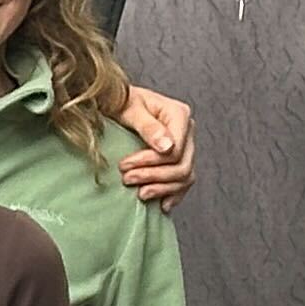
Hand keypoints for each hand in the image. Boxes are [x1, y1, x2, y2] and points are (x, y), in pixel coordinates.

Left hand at [120, 85, 197, 208]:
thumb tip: (167, 147)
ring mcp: (185, 146)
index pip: (175, 149)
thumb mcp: (130, 109)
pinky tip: (161, 204)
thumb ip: (148, 127)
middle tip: (127, 179)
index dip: (151, 161)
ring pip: (185, 176)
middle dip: (154, 176)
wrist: (117, 103)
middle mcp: (187, 131)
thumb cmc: (121, 102)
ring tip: (139, 193)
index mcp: (179, 115)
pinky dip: (174, 194)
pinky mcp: (178, 158)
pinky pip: (184, 182)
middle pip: (182, 165)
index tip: (125, 165)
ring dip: (162, 188)